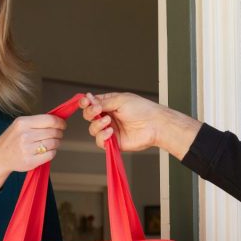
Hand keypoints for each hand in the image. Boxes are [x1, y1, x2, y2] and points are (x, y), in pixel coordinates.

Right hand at [0, 113, 65, 188]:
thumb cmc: (12, 140)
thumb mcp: (20, 125)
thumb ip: (36, 122)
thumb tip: (57, 120)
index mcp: (23, 123)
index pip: (49, 120)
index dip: (60, 122)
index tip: (63, 125)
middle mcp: (25, 135)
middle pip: (53, 132)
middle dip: (59, 133)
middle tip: (58, 135)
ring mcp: (27, 149)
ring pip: (53, 143)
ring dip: (57, 143)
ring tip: (53, 143)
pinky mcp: (30, 161)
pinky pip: (50, 154)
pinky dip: (52, 152)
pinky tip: (47, 150)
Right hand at [80, 92, 201, 159]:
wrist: (154, 124)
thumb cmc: (143, 109)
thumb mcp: (120, 100)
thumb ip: (102, 102)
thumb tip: (88, 99)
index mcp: (109, 104)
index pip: (91, 104)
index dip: (85, 103)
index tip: (85, 102)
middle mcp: (108, 116)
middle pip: (89, 116)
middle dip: (90, 113)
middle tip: (97, 110)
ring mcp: (110, 129)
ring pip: (92, 129)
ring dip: (97, 125)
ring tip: (108, 121)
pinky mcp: (113, 142)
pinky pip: (100, 141)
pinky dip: (102, 136)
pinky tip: (110, 132)